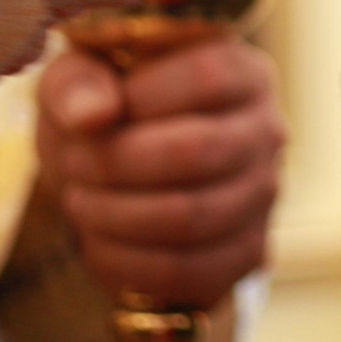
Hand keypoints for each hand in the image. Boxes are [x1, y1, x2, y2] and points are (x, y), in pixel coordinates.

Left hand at [38, 36, 285, 307]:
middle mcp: (267, 130)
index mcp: (242, 72)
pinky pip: (186, 269)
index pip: (207, 78)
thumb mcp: (79, 78)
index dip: (141, 98)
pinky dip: (125, 262)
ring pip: (191, 216)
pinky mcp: (247, 250)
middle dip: (116, 163)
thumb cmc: (106, 109)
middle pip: (199, 151)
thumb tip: (92, 116)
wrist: (120, 167)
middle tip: (74, 164)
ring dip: (114, 214)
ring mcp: (263, 194)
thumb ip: (78, 84)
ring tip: (79, 200)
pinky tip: (96, 241)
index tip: (94, 114)